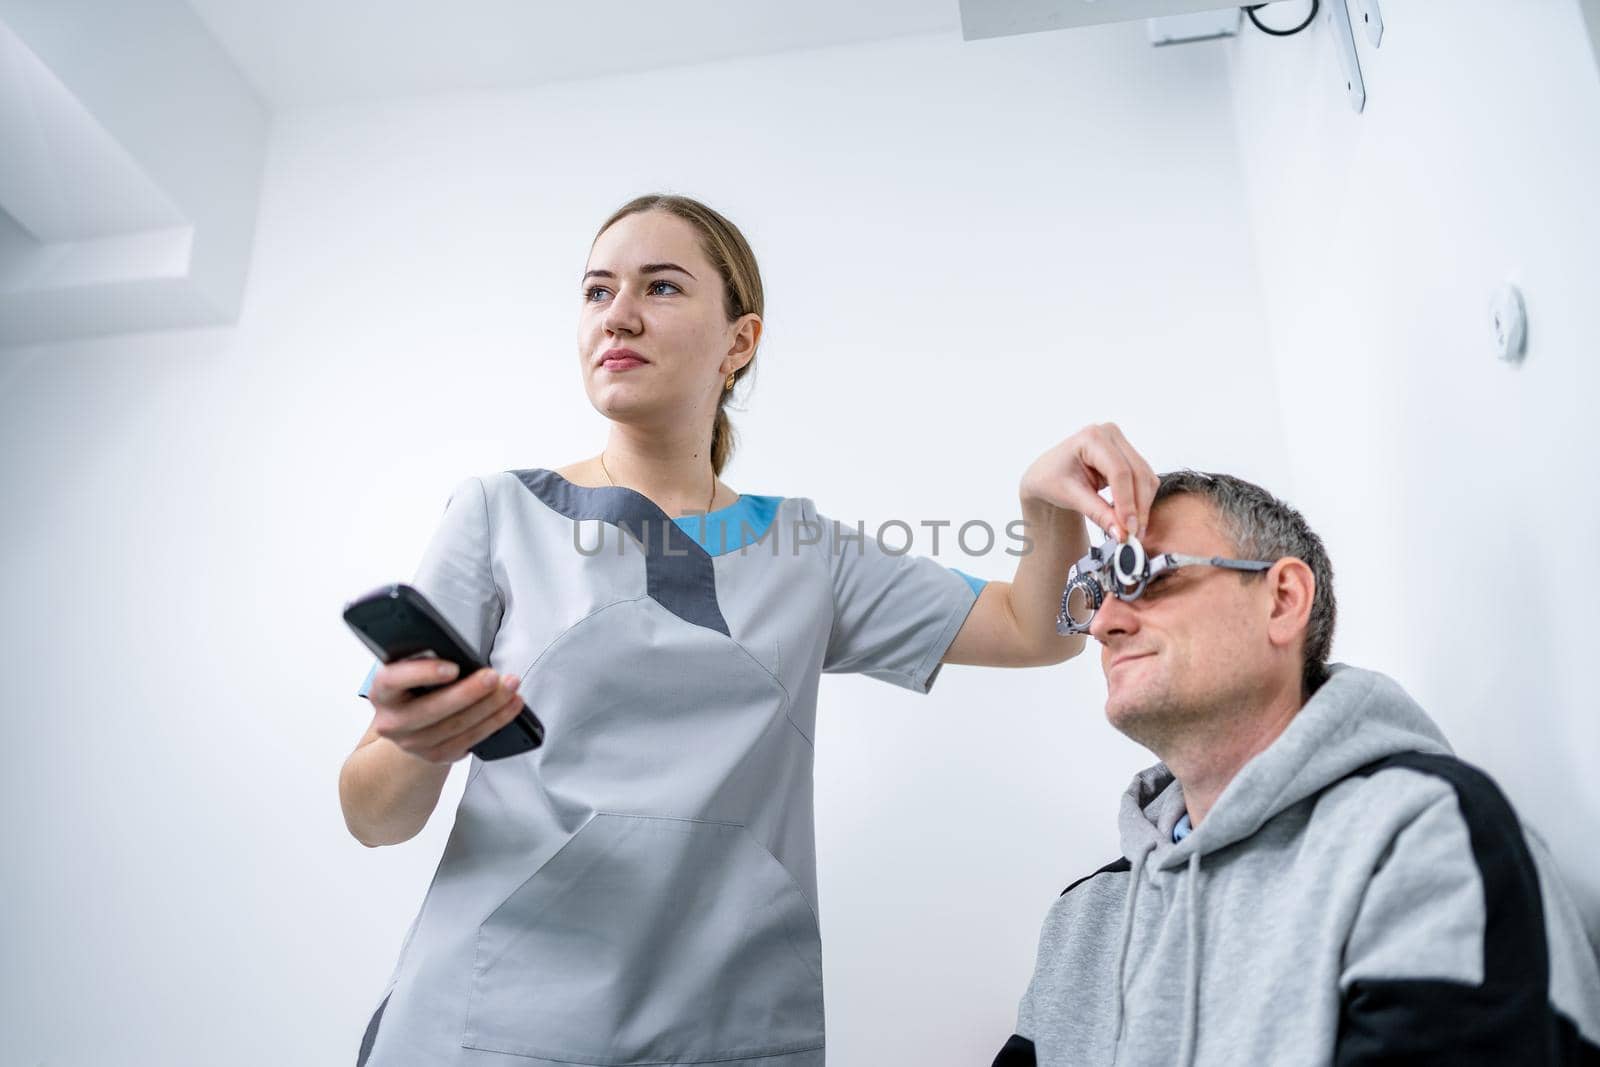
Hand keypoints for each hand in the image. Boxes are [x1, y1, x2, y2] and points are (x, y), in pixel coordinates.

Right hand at [367, 659, 526, 764]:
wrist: (409, 723)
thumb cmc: (414, 686)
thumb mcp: (410, 668)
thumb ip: (425, 659)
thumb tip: (462, 654)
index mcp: (382, 692)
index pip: (394, 680)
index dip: (423, 674)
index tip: (452, 668)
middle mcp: (393, 722)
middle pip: (433, 709)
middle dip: (469, 692)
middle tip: (493, 676)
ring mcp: (414, 743)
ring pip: (457, 726)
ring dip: (490, 706)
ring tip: (510, 687)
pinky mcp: (437, 755)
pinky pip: (470, 739)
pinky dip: (495, 721)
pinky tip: (511, 705)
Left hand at [1019, 422, 1158, 540]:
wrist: (1048, 475)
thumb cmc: (1051, 479)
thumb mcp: (1070, 497)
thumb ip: (1098, 513)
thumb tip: (1121, 533)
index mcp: (1091, 437)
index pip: (1118, 471)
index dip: (1126, 502)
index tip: (1128, 528)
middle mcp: (1110, 434)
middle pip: (1137, 473)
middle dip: (1138, 507)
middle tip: (1134, 535)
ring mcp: (1121, 444)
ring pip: (1145, 477)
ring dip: (1143, 506)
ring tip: (1133, 532)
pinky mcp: (1129, 456)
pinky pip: (1144, 480)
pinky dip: (1141, 501)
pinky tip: (1132, 520)